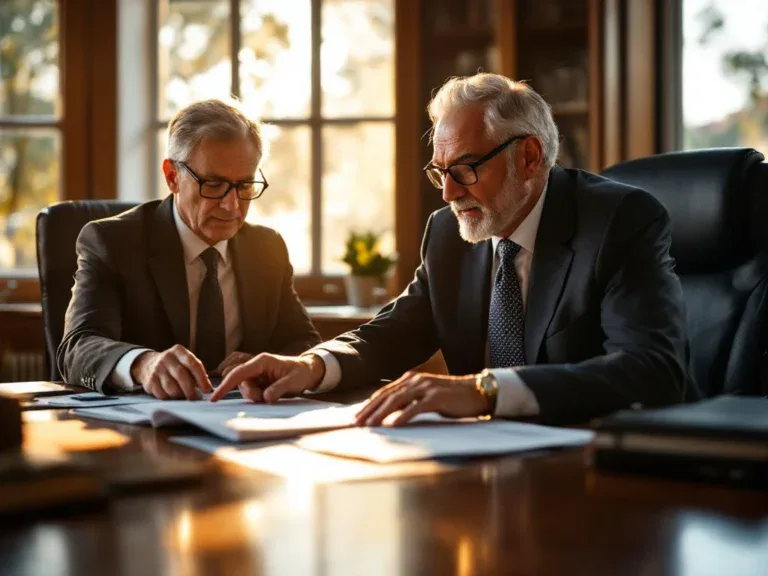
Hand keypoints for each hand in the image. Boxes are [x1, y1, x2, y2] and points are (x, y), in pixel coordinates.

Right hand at [130, 345, 212, 399]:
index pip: (193, 364)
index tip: (207, 390)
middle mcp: (167, 358)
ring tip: (185, 398)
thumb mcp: (185, 361)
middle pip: (181, 375)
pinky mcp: (150, 380)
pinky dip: (170, 398)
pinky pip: (162, 393)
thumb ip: (197, 371)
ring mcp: (157, 369)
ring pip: (171, 387)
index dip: (201, 378)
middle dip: (191, 390)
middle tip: (196, 398)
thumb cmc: (175, 365)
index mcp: (179, 351)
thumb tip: (209, 388)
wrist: (148, 364)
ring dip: (180, 395)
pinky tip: (173, 397)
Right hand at [209, 353, 325, 402]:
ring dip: (254, 396)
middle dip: (250, 393)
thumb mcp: (293, 382)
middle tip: (266, 397)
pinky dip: (255, 396)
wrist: (307, 372)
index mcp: (262, 361)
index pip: (238, 372)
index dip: (225, 385)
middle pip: (240, 382)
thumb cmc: (301, 373)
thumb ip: (279, 389)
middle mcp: (255, 365)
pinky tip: (266, 395)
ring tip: (271, 395)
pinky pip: (250, 390)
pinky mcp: (257, 380)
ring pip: (244, 388)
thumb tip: (265, 398)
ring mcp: (256, 373)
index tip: (215, 397)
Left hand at [354, 371, 486, 425]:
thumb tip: (390, 412)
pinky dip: (403, 416)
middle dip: (370, 410)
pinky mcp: (436, 398)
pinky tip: (394, 425)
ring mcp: (426, 388)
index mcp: (412, 379)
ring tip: (370, 425)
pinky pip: (415, 408)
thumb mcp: (426, 396)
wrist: (476, 392)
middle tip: (357, 423)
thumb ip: (409, 400)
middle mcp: (416, 381)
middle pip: (387, 395)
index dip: (370, 404)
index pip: (385, 392)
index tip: (358, 416)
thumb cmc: (451, 397)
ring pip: (397, 400)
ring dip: (381, 414)